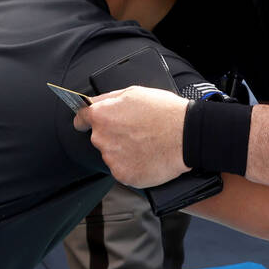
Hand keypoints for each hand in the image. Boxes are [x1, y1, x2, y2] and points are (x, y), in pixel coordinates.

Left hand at [74, 86, 190, 187]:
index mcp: (101, 116)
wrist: (187, 135)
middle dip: (113, 136)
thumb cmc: (165, 112)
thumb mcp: (135, 92)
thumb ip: (109, 99)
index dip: (86, 121)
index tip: (88, 124)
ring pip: (112, 155)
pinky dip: (132, 166)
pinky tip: (147, 157)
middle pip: (99, 138)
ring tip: (145, 145)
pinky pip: (123, 171)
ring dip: (123, 152)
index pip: (81, 119)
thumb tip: (94, 103)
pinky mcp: (124, 175)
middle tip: (135, 133)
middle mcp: (101, 139)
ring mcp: (112, 160)